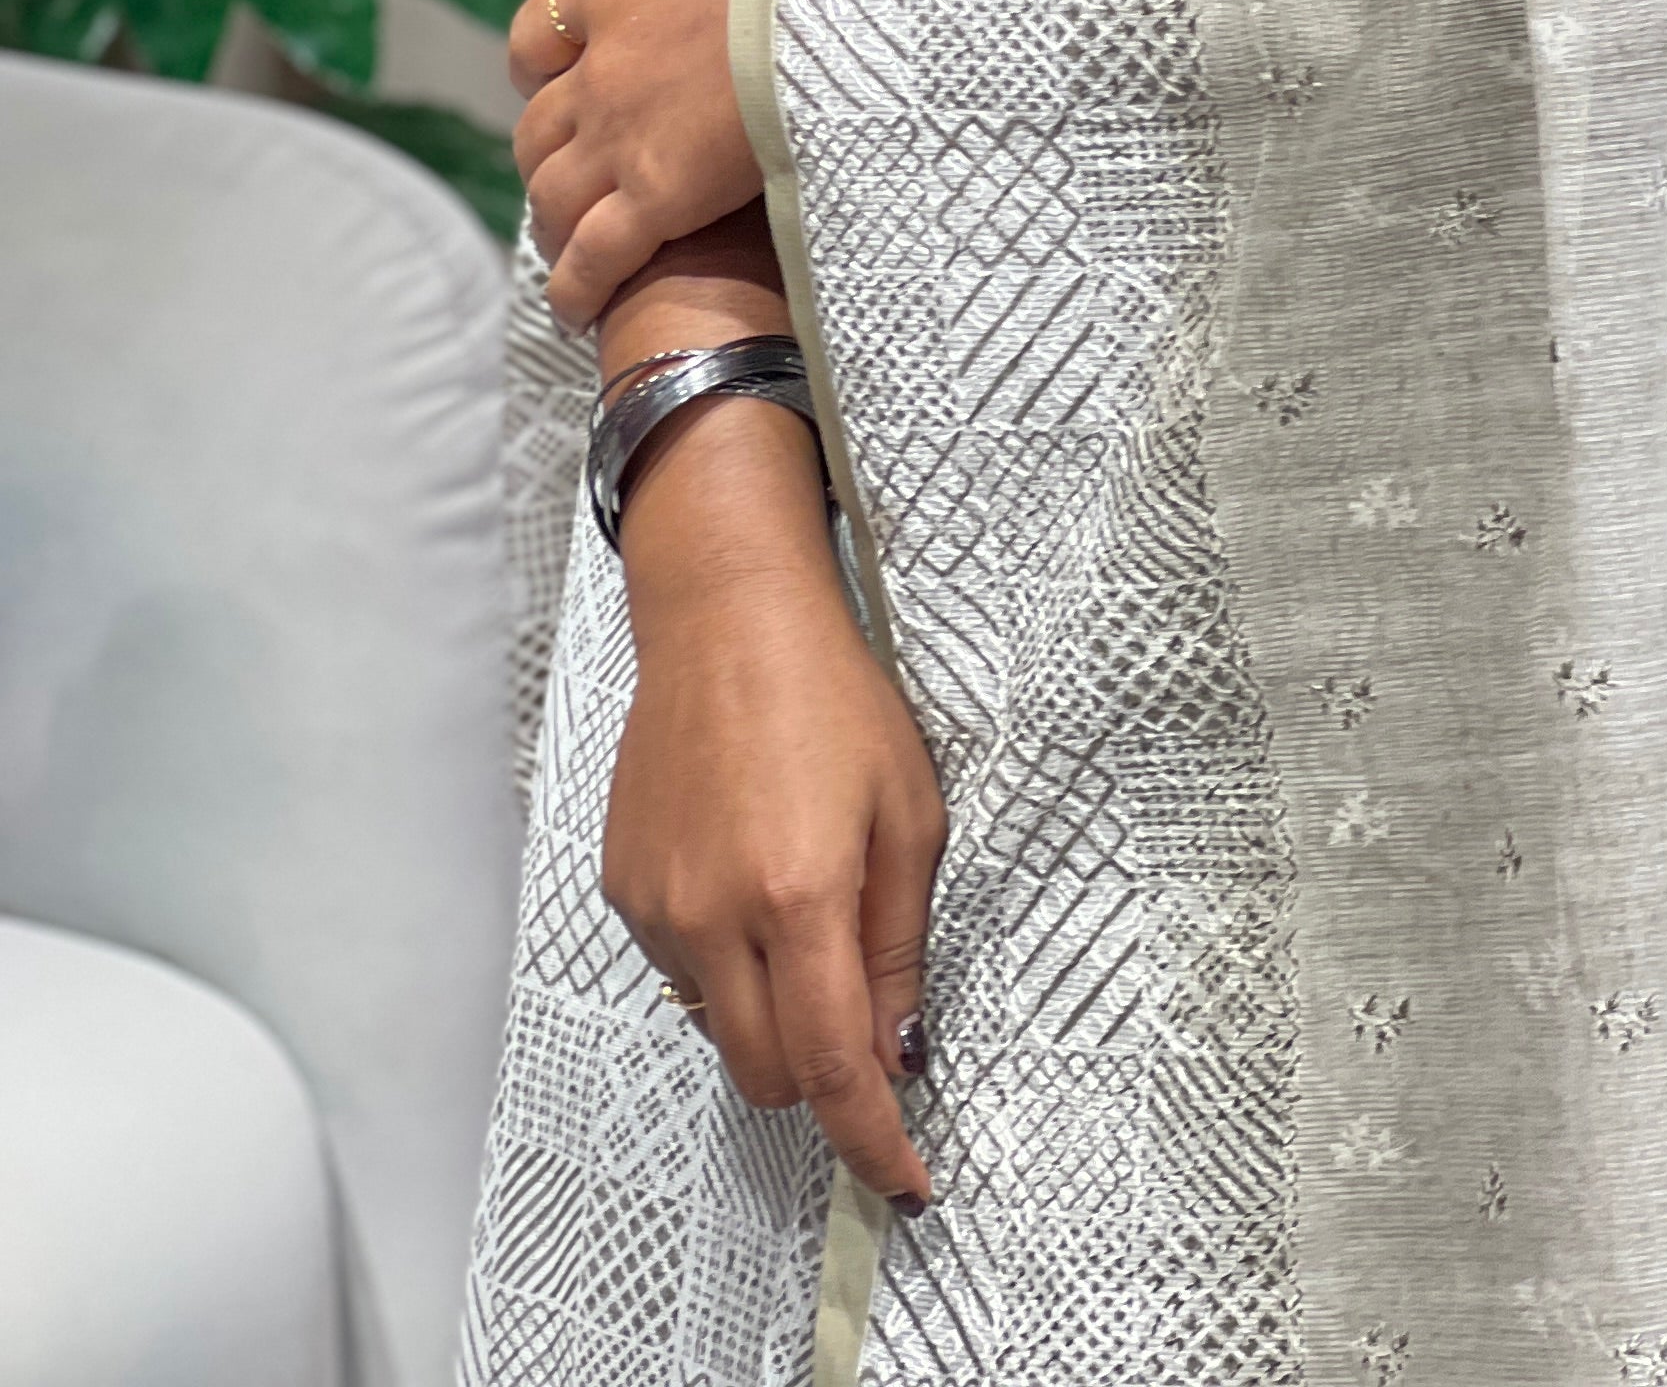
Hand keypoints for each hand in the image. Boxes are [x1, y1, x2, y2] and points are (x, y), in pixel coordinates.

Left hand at [515, 0, 786, 328]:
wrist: (832, 11)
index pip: (540, 27)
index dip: (538, 61)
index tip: (549, 79)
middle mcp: (602, 62)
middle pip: (538, 120)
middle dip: (546, 151)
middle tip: (566, 177)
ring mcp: (620, 132)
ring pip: (551, 187)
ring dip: (554, 218)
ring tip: (568, 245)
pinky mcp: (651, 195)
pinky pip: (590, 253)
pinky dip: (576, 282)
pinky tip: (578, 303)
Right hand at [605, 399, 945, 1208]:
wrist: (726, 618)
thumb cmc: (833, 699)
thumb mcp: (910, 812)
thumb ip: (900, 941)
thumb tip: (898, 1050)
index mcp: (799, 897)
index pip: (834, 1069)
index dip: (873, 1141)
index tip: (905, 1181)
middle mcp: (716, 917)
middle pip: (768, 1076)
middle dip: (824, 1078)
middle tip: (868, 1024)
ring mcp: (657, 908)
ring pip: (721, 1030)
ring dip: (772, 1017)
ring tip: (804, 915)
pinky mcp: (623, 891)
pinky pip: (683, 973)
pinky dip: (726, 965)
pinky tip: (750, 882)